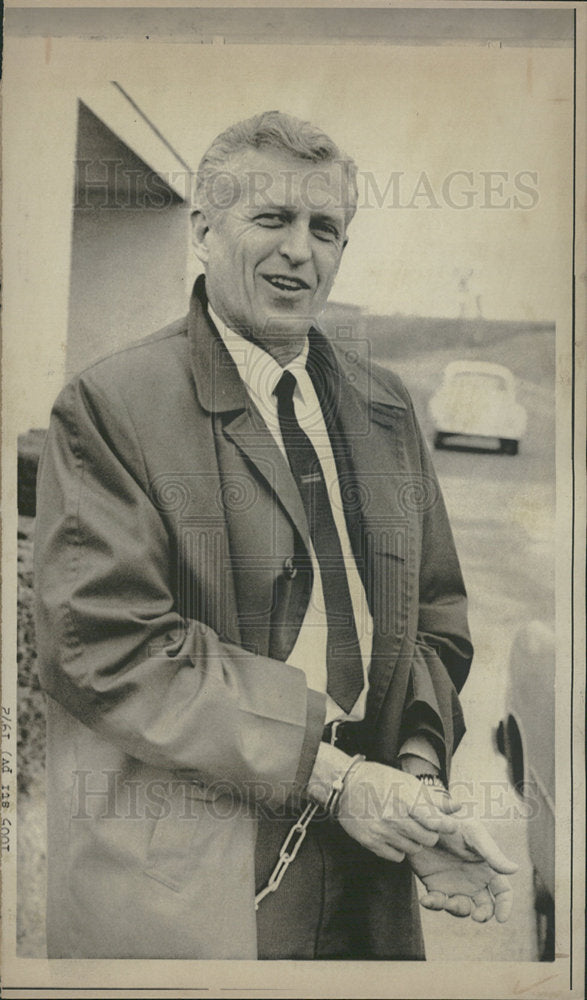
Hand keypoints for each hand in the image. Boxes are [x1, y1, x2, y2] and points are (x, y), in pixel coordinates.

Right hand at [335, 759, 460, 862]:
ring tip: (403, 826)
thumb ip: (434, 799)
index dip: (447, 826)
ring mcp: (382, 832)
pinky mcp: (371, 843)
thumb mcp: (407, 783)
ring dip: (413, 841)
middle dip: (429, 832)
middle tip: (420, 822)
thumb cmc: (379, 780)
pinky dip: (398, 848)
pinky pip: (397, 856)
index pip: (436, 822)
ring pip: (414, 849)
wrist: (345, 786)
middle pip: (429, 839)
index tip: (449, 825)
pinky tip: (391, 834)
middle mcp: (395, 818)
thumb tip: (459, 806)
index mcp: (406, 800)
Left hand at [409, 814, 517, 922]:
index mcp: (487, 868)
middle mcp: (473, 880)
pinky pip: (438, 902)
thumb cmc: (455, 822)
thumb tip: (515, 869)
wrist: (425, 819)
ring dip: (457, 910)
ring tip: (447, 902)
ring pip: (462, 908)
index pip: (503, 892)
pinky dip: (433, 904)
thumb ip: (492, 853)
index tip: (501, 918)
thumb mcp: (473, 834)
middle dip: (483, 915)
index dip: (505, 906)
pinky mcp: (435, 886)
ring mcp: (454, 885)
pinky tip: (426, 899)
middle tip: (477, 916)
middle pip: (486, 907)